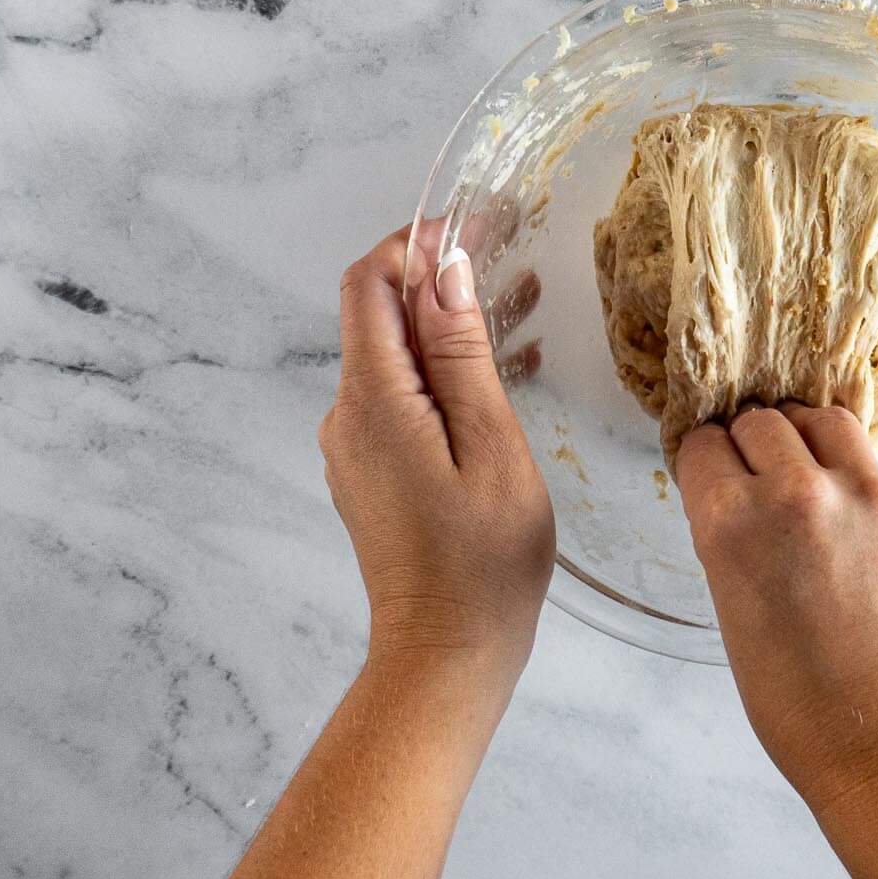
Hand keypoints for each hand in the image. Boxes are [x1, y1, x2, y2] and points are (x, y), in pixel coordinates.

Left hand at [321, 219, 553, 690]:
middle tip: (513, 242)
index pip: (368, 285)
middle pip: (383, 315)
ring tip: (527, 298)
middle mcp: (350, 414)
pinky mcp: (377, 470)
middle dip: (444, 273)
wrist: (447, 654)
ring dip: (456, 321)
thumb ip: (461, 355)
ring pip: (402, 355)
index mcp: (373, 401)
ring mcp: (360, 445)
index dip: (416, 242)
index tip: (476, 224)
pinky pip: (409, 396)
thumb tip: (444, 271)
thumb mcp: (490, 445)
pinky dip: (452, 370)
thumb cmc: (482, 561)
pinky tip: (510, 365)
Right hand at [676, 404, 877, 804]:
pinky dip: (863, 492)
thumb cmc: (802, 705)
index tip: (713, 468)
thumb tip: (742, 494)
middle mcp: (798, 492)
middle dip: (752, 445)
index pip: (705, 444)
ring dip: (807, 441)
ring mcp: (869, 494)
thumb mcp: (733, 612)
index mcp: (732, 522)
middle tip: (759, 477)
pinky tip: (863, 540)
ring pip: (824, 423)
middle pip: (761, 422)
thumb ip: (734, 539)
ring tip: (809, 475)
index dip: (706, 459)